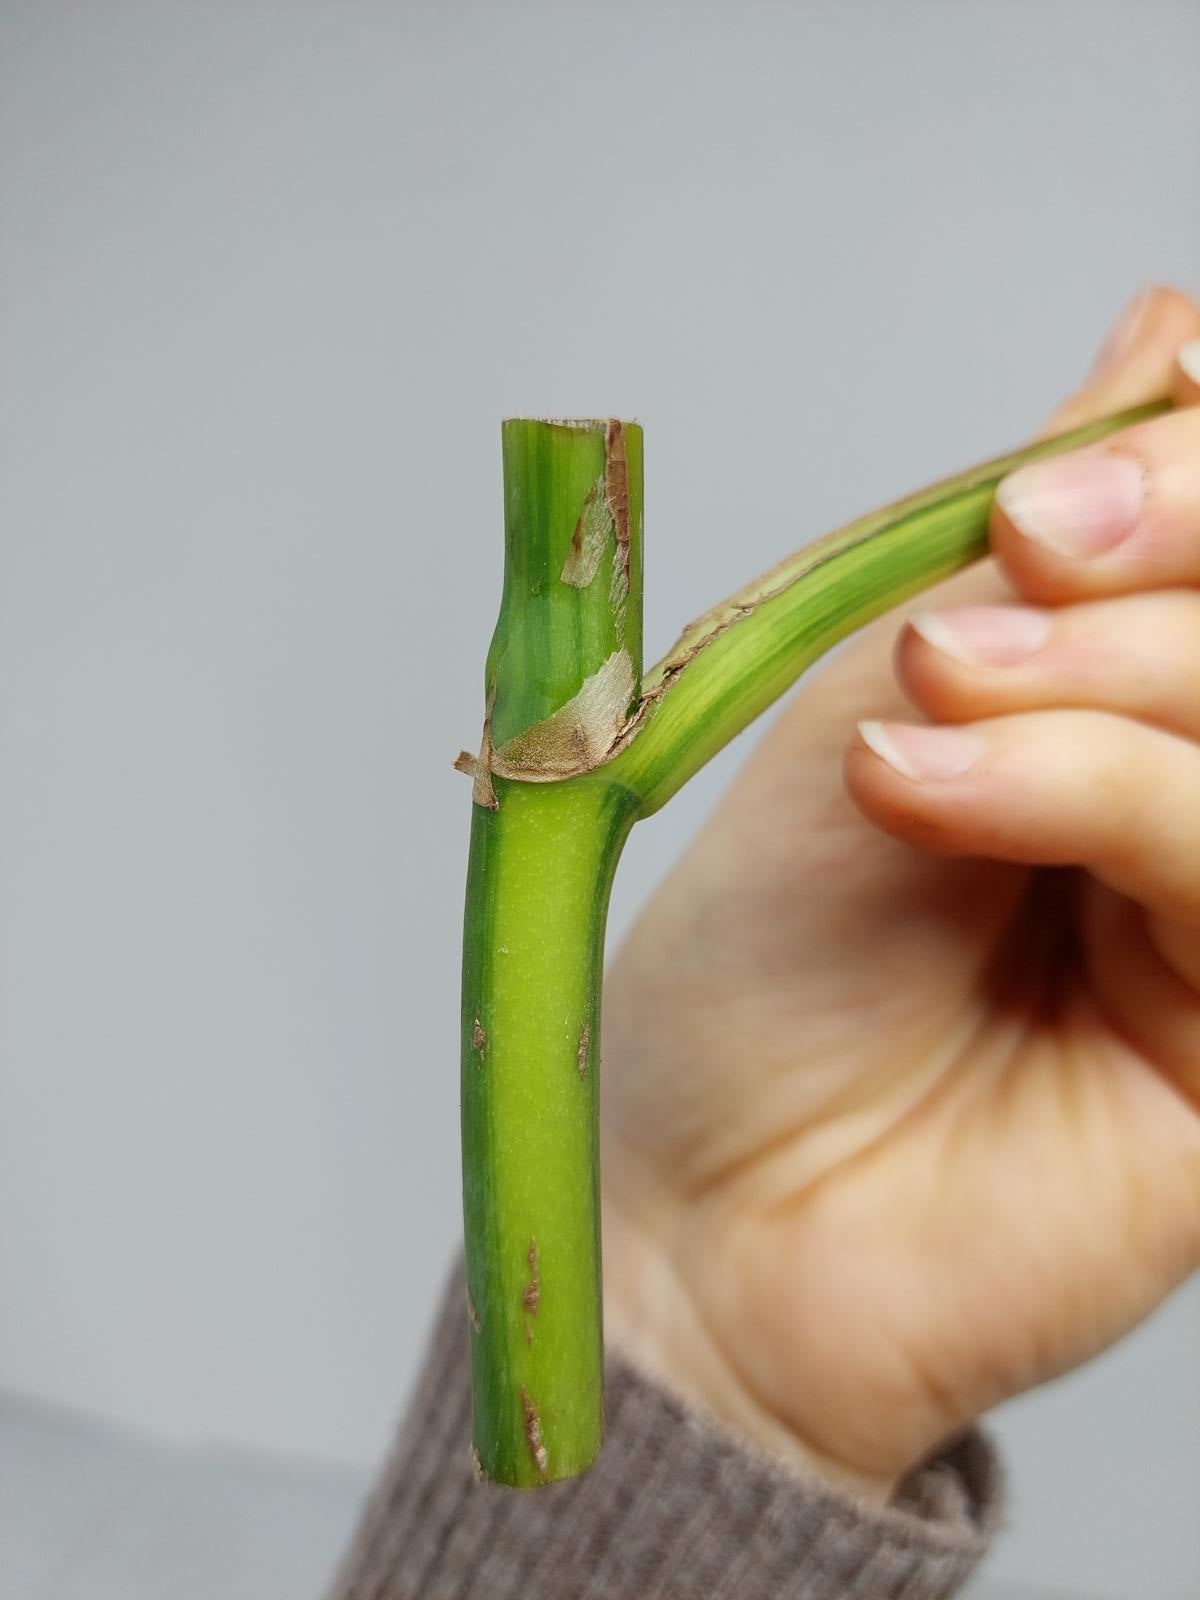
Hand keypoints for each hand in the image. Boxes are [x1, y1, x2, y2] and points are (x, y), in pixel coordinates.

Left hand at [600, 285, 1199, 1501]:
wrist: (704, 1194)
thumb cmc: (759, 958)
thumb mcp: (866, 698)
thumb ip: (1025, 546)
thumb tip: (1160, 326)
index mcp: (1105, 701)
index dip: (1184, 477)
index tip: (1036, 503)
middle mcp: (1180, 798)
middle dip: (1157, 558)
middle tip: (1006, 571)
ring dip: (1110, 677)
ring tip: (934, 703)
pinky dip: (1098, 792)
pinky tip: (932, 793)